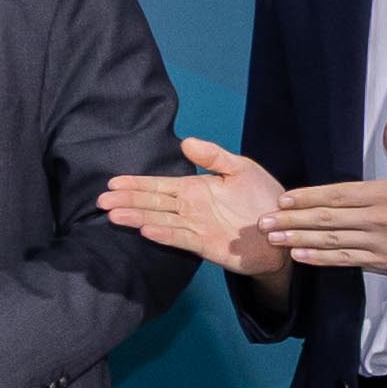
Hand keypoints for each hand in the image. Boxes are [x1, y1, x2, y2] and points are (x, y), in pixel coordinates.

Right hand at [95, 135, 292, 284]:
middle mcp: (189, 209)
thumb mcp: (241, 168)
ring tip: (115, 215)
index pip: (159, 185)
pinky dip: (164, 234)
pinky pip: (181, 238)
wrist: (284, 229)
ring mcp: (196, 228)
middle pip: (152, 203)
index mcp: (194, 189)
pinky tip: (146, 230)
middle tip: (102, 200)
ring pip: (160, 220)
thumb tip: (186, 141)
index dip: (136, 184)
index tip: (113, 183)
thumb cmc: (263, 197)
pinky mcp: (206, 246)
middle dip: (128, 201)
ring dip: (137, 218)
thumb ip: (214, 156)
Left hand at [274, 123, 386, 276]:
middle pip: (327, 220)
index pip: (338, 195)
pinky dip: (324, 260)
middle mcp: (381, 220)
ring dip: (300, 241)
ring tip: (274, 240)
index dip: (307, 197)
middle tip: (263, 223)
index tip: (283, 199)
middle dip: (291, 221)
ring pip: (333, 243)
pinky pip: (351, 262)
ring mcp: (384, 245)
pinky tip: (303, 257)